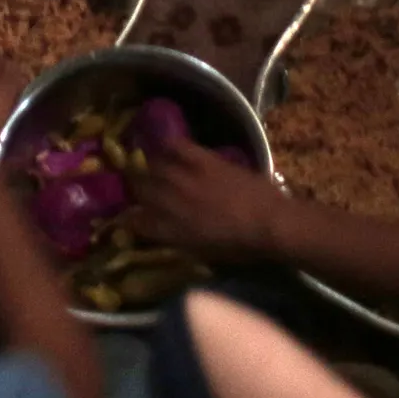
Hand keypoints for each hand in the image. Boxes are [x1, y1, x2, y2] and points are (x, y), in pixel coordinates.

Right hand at [132, 135, 285, 260]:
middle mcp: (170, 202)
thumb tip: (165, 232)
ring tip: (151, 167)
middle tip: (140, 190)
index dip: (128, 220)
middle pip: (140, 190)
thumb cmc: (241, 247)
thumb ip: (179, 240)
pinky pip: (178, 146)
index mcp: (170, 231)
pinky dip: (169, 145)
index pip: (135, 223)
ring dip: (149, 167)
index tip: (127, 219)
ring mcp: (186, 178)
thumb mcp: (204, 253)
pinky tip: (166, 145)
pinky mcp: (204, 160)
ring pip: (153, 166)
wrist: (271, 223)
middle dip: (136, 190)